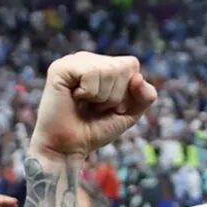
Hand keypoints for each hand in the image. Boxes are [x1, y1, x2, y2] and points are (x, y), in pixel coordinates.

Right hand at [31, 52, 156, 160]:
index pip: (132, 65)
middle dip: (115, 96)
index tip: (111, 106)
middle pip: (123, 67)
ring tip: (86, 104)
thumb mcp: (130, 113)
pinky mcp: (60, 68)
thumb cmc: (96, 129)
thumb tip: (138, 77)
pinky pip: (91, 73)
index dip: (128, 91)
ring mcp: (74, 61)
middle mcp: (89, 59)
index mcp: (104, 65)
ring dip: (102, 97)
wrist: (69, 147)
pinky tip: (75, 98)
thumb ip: (146, 96)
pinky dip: (90, 93)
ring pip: (109, 70)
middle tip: (96, 107)